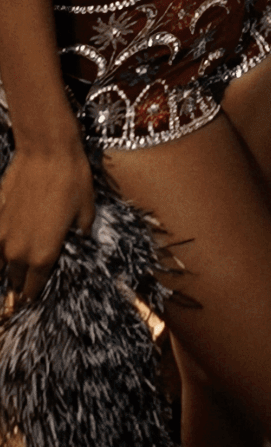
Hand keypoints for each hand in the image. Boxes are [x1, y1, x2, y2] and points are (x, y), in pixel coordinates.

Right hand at [0, 141, 94, 300]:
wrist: (48, 150)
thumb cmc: (73, 180)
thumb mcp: (86, 212)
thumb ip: (79, 235)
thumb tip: (77, 242)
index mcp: (43, 255)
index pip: (34, 288)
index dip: (35, 294)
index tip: (35, 296)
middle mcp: (19, 251)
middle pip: (14, 279)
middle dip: (20, 282)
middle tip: (25, 281)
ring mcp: (2, 234)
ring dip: (5, 266)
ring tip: (12, 266)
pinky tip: (6, 242)